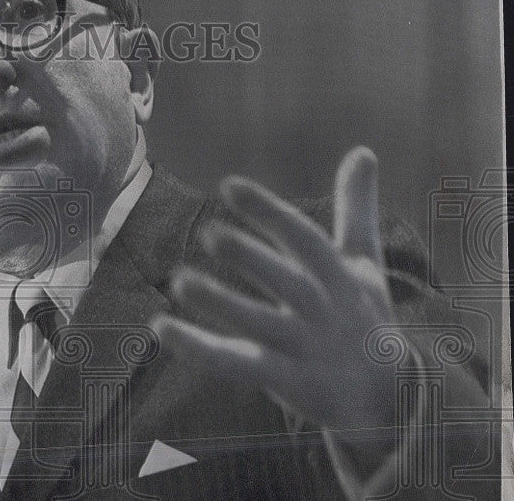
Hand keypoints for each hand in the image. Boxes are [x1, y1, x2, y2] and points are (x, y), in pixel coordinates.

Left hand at [152, 146, 396, 429]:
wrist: (389, 400)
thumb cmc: (365, 318)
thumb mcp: (363, 263)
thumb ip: (356, 209)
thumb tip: (363, 151)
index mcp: (338, 278)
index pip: (303, 239)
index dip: (268, 212)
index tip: (229, 185)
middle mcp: (323, 311)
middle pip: (287, 282)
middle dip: (252, 258)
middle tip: (211, 232)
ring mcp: (305, 349)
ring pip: (261, 325)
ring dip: (222, 304)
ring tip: (180, 281)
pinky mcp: (287, 382)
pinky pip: (238, 364)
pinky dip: (199, 348)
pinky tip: (161, 327)